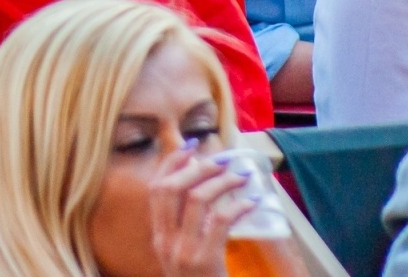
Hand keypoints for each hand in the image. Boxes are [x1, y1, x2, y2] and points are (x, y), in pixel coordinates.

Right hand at [148, 145, 255, 276]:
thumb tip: (200, 185)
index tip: (190, 146)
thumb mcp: (183, 254)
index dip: (171, 163)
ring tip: (241, 178)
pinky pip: (221, 220)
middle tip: (221, 161)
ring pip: (196, 198)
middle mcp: (165, 242)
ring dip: (221, 182)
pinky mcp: (204, 261)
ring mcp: (182, 251)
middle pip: (171, 188)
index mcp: (158, 237)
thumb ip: (185, 225)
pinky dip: (239, 205)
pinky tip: (252, 201)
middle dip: (197, 167)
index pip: (155, 188)